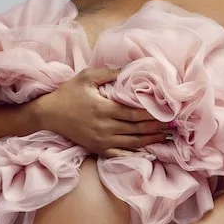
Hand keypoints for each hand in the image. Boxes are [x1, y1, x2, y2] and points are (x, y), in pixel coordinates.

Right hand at [39, 68, 174, 157]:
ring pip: (132, 143)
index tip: (168, 111)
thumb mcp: (86, 76)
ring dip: (151, 140)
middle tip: (174, 124)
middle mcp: (105, 127)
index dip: (153, 114)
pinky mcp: (98, 149)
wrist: (48, 114)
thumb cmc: (68, 93)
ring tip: (167, 137)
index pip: (134, 113)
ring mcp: (102, 141)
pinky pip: (121, 155)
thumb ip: (109, 72)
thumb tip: (130, 68)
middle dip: (157, 127)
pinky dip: (136, 155)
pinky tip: (148, 153)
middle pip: (137, 129)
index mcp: (104, 109)